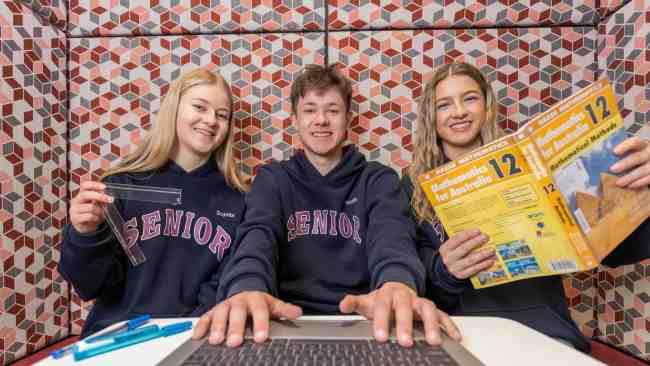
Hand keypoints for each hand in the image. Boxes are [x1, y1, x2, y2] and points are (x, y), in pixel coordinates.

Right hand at [69, 181, 112, 233]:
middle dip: (100, 196)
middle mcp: (76, 200)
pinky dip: (96, 218)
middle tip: (111, 199)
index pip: (85, 185)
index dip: (94, 185)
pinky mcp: (75, 218)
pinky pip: (89, 216)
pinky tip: (96, 219)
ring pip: (90, 207)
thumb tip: (106, 193)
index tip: (104, 187)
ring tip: (101, 214)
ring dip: (99, 211)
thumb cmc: (92, 213)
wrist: (86, 227)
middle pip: (85, 194)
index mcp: (82, 194)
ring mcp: (74, 209)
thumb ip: (101, 198)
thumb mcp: (98, 204)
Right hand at [192, 291, 301, 346]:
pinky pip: (205, 317)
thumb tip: (298, 312)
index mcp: (256, 300)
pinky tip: (198, 336)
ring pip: (220, 315)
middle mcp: (239, 302)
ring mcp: (225, 306)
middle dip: (235, 328)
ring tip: (216, 341)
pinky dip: (201, 326)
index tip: (262, 338)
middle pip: (237, 314)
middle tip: (235, 342)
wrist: (244, 292)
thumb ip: (284, 309)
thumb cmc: (259, 304)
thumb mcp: (273, 305)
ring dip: (217, 328)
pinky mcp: (213, 311)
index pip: (259, 312)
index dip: (260, 325)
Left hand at [339, 282, 460, 346]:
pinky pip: (443, 315)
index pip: (383, 306)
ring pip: (428, 309)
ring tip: (434, 341)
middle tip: (406, 342)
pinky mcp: (432, 309)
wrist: (397, 288)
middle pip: (406, 307)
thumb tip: (342, 305)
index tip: (381, 337)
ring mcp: (420, 302)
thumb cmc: (382, 300)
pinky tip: (454, 337)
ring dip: (432, 325)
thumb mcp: (367, 301)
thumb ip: (354, 302)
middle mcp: (405, 296)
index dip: (382, 321)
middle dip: (406, 325)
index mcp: (387, 294)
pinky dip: (449, 325)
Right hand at [439, 229, 494, 279]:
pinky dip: (483, 265)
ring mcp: (455, 267)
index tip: (478, 230)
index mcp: (445, 248)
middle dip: (476, 242)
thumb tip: (477, 233)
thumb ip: (461, 240)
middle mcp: (449, 258)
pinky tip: (490, 261)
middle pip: (464, 248)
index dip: (467, 234)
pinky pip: (474, 269)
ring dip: (482, 254)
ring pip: (470, 260)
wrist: (446, 271)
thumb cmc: (452, 254)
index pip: (457, 239)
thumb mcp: (451, 246)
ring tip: (492, 250)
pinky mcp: (462, 275)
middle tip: (486, 237)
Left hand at [610, 137, 649, 187]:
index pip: (635, 142)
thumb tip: (599, 156)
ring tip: (618, 183)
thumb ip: (621, 152)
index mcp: (642, 144)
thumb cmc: (637, 155)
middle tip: (612, 169)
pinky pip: (649, 178)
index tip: (614, 152)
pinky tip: (630, 186)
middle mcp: (649, 152)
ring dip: (630, 177)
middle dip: (625, 164)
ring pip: (643, 170)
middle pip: (637, 157)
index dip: (625, 146)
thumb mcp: (633, 151)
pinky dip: (639, 182)